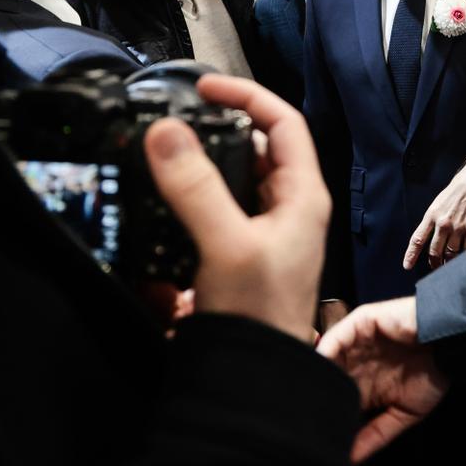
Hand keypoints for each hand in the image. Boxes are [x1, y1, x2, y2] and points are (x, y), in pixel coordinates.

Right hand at [144, 75, 329, 344]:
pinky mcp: (236, 253)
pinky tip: (163, 204)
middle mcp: (287, 208)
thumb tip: (165, 131)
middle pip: (253, 147)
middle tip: (175, 121)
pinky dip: (189, 201)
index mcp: (302, 195)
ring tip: (163, 156)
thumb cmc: (260, 314)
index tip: (204, 87)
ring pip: (231, 179)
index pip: (283, 122)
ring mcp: (262, 231)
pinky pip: (213, 211)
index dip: (247, 95)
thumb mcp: (227, 243)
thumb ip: (195, 187)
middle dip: (215, 129)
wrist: (253, 378)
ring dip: (199, 165)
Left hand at [317, 297, 448, 462]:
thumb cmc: (431, 377)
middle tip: (296, 412)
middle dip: (311, 392)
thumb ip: (375, 435)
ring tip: (301, 391)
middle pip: (325, 376)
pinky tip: (319, 366)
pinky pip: (337, 337)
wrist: (450, 346)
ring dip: (314, 372)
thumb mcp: (403, 415)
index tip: (307, 432)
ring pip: (325, 356)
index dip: (321, 413)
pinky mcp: (360, 323)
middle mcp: (355, 363)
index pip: (333, 398)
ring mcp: (356, 343)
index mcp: (363, 385)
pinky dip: (325, 351)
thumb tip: (348, 459)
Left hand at [402, 153, 465, 269]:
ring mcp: (459, 228)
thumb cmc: (458, 188)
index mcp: (432, 215)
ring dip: (449, 263)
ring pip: (450, 254)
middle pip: (434, 251)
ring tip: (449, 266)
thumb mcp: (439, 201)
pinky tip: (464, 259)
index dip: (411, 254)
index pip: (418, 239)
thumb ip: (433, 218)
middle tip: (435, 267)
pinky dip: (465, 257)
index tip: (407, 266)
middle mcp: (443, 224)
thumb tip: (431, 235)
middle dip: (434, 262)